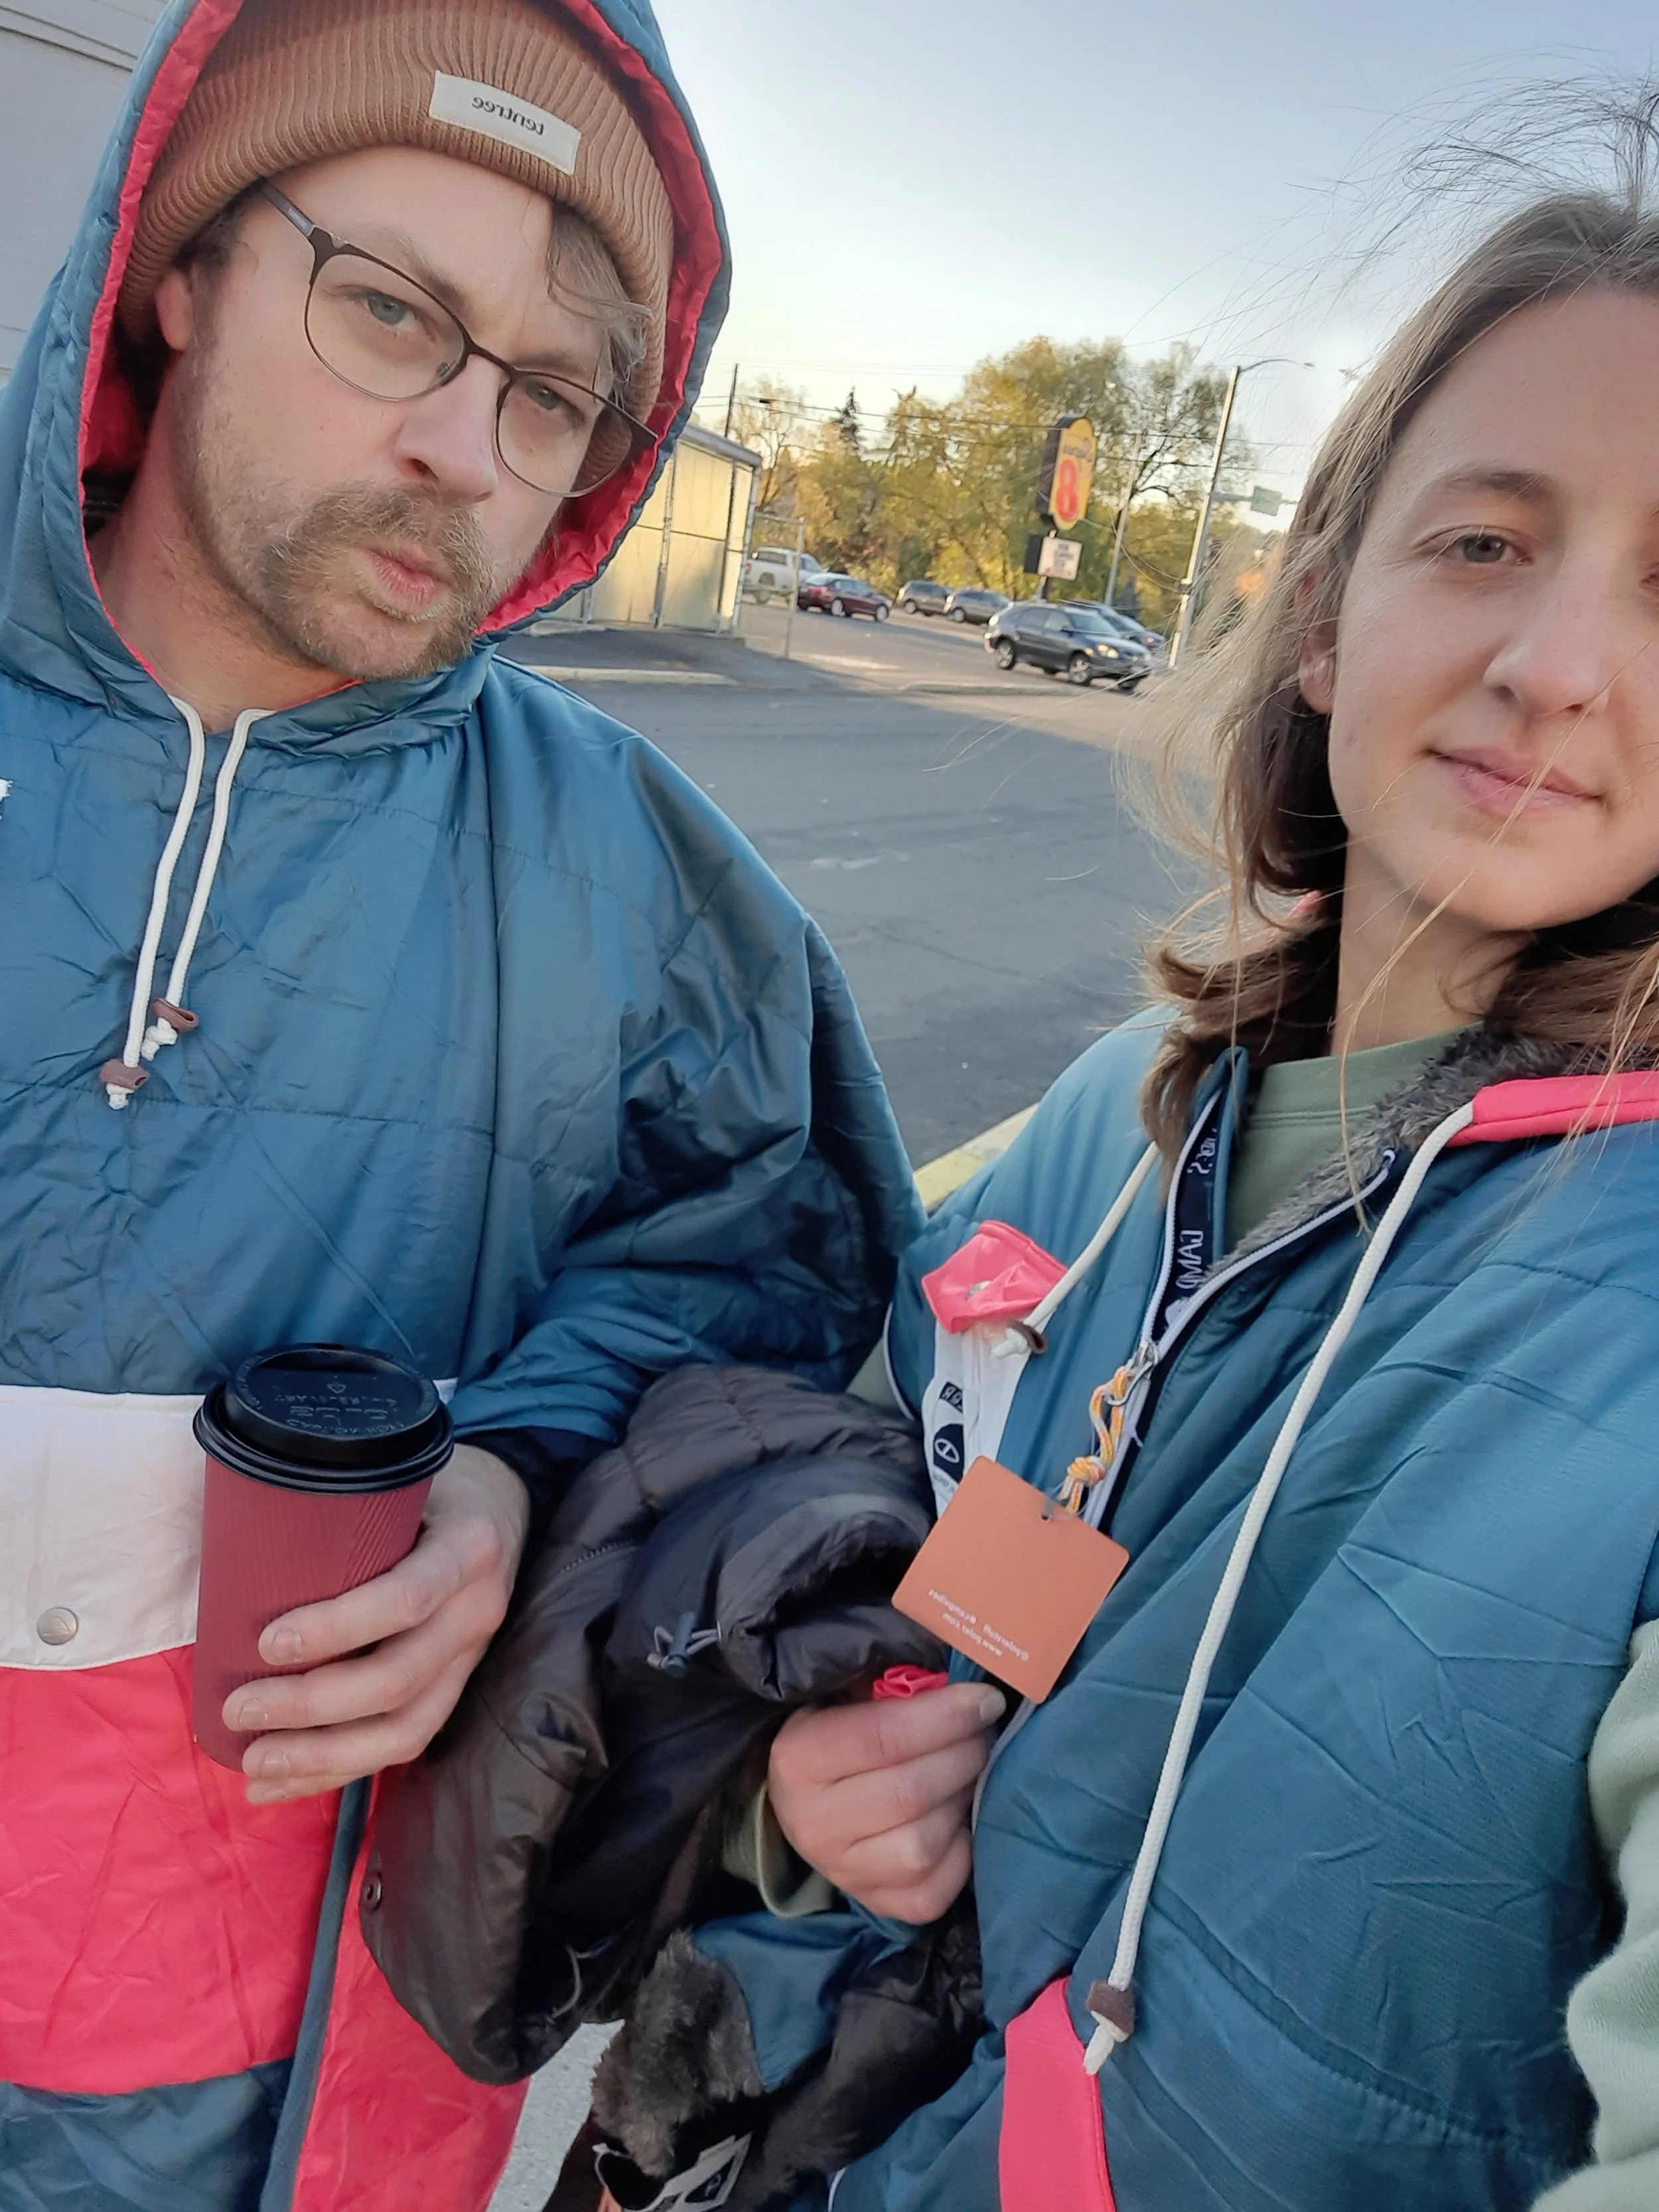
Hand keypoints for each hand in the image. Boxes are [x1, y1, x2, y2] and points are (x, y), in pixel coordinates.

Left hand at [224, 1444, 529, 1803]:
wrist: (502, 1508)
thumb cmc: (428, 1490)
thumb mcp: (400, 1480)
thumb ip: (347, 1511)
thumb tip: (241, 1544)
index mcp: (467, 1547)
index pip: (406, 1598)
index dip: (337, 1629)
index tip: (267, 1642)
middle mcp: (478, 1609)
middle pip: (399, 1678)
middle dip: (312, 1706)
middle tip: (238, 1710)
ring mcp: (471, 1658)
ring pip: (405, 1730)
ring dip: (322, 1757)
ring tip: (252, 1764)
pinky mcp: (455, 1690)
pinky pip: (402, 1744)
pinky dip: (335, 1772)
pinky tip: (278, 1784)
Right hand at [766, 1682, 1004, 1922]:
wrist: (808, 1805)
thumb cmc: (837, 1731)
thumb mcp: (846, 1696)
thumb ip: (892, 1683)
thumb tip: (960, 1679)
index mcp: (799, 1759)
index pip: (883, 1737)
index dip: (946, 1716)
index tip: (986, 1699)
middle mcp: (813, 1823)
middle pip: (911, 1791)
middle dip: (964, 1753)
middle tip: (984, 1730)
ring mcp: (845, 1872)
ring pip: (924, 1844)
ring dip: (962, 1800)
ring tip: (968, 1770)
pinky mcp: (880, 1904)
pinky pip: (938, 1887)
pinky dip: (962, 1850)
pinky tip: (958, 1816)